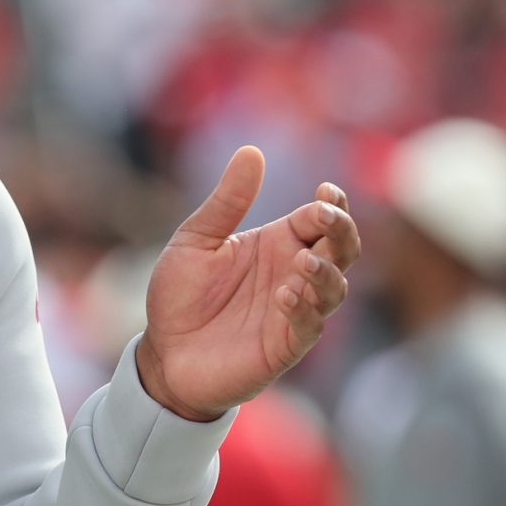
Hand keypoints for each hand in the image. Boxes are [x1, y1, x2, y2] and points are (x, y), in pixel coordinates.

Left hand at [137, 146, 359, 419]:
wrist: (162, 353)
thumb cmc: (180, 297)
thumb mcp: (195, 241)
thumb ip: (226, 202)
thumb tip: (251, 152)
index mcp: (278, 244)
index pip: (321, 219)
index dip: (332, 205)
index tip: (326, 191)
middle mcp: (293, 275)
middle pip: (343, 249)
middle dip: (343, 230)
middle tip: (327, 216)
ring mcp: (293, 311)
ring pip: (335, 288)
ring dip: (327, 273)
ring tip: (303, 263)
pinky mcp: (284, 345)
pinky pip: (310, 326)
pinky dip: (305, 309)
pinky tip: (286, 295)